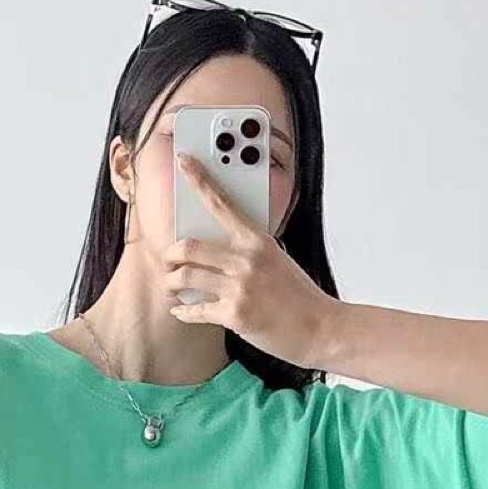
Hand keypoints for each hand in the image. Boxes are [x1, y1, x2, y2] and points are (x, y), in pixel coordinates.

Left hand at [163, 153, 336, 369]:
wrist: (320, 327)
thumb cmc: (299, 296)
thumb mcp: (278, 260)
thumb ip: (249, 251)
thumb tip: (217, 249)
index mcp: (257, 240)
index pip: (222, 202)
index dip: (198, 179)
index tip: (183, 161)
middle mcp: (246, 260)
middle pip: (189, 246)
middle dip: (170, 255)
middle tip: (168, 261)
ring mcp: (240, 288)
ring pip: (186, 276)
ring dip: (171, 283)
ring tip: (172, 286)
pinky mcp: (235, 315)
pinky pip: (195, 310)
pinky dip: (183, 311)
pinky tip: (181, 310)